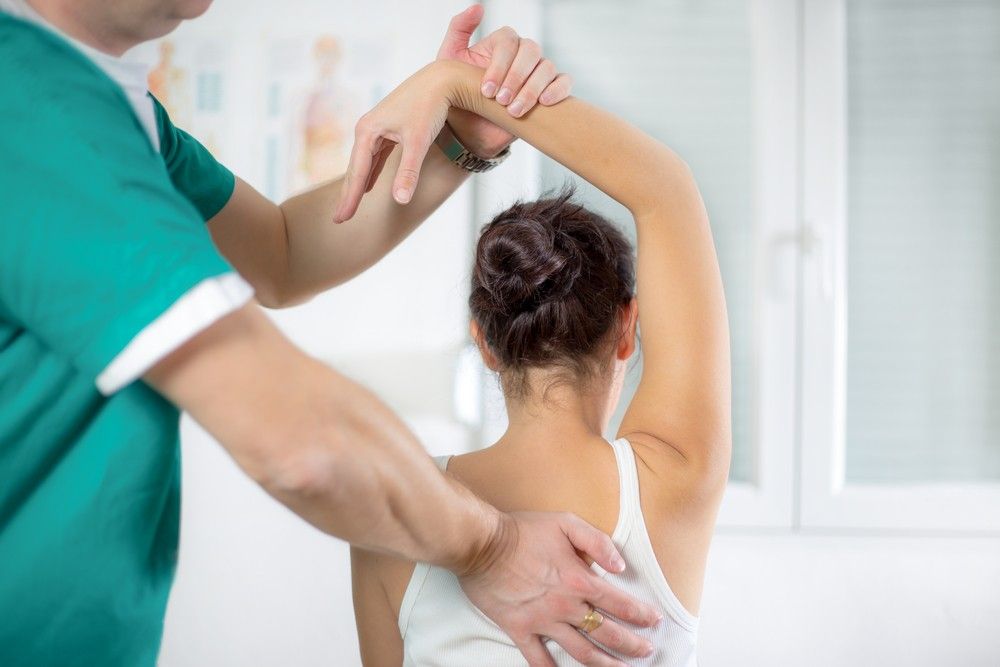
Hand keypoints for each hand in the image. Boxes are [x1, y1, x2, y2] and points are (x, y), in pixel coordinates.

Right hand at [332, 63, 452, 222]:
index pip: (356, 173)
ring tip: (350, 205)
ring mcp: (377, 128)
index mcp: (368, 131)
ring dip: (358, 185)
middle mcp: (367, 129)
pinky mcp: (388, 128)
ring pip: (364, 163)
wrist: (441, 79)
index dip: (349, 198)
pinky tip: (368, 185)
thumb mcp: (418, 142)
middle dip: (348, 195)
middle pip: (355, 168)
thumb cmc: (429, 107)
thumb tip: (400, 200)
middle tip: (339, 220)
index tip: (341, 219)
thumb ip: (408, 172)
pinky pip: (374, 157)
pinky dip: (370, 172)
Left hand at [437, 4, 572, 155]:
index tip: (487, 90)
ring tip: (514, 111)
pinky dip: (558, 90)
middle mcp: (522, 55)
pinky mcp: (548, 92)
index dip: (500, 65)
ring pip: (547, 67)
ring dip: (532, 88)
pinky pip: (564, 82)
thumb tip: (479, 6)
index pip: (509, 41)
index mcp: (501, 44)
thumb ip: (459, 28)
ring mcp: (537, 73)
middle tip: (501, 100)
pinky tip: (544, 103)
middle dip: (516, 77)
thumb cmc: (458, 93)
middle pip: (531, 50)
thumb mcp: (450, 59)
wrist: (468, 129)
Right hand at [460, 512, 660, 666]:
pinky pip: (538, 658)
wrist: (482, 544)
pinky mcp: (520, 629)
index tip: (654, 621)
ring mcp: (542, 621)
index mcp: (579, 580)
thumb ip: (597, 542)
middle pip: (606, 633)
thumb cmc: (522, 531)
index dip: (641, 614)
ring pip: (581, 652)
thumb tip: (620, 565)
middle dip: (631, 645)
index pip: (619, 603)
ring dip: (605, 664)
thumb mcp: (565, 522)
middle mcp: (565, 606)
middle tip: (646, 651)